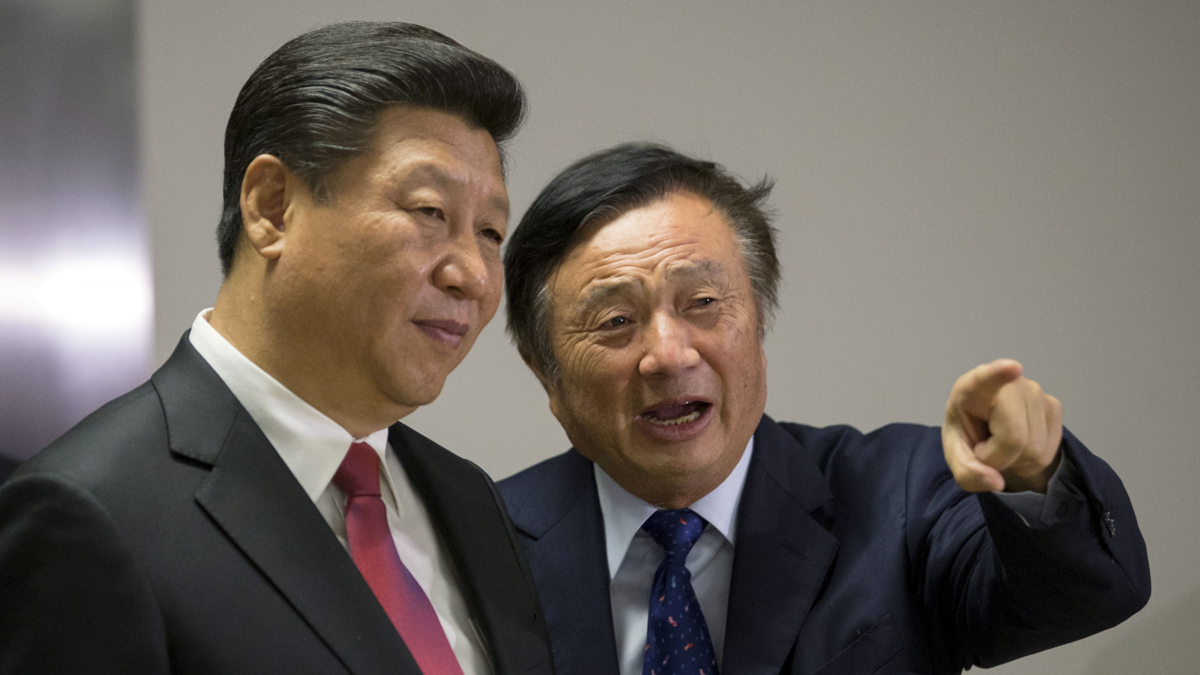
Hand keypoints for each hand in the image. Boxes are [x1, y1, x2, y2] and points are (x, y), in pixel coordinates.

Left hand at [942, 359, 1063, 492]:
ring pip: (1034, 450)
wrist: (988, 431)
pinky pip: (1047, 452)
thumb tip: (996, 483)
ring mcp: (1036, 393)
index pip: (986, 379)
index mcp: (972, 389)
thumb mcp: (957, 456)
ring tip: (1001, 444)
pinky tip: (1018, 445)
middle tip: (985, 449)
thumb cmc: (968, 435)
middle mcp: (1009, 385)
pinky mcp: (1053, 405)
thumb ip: (968, 473)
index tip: (1012, 368)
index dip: (999, 374)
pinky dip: (1031, 460)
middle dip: (999, 457)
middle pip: (1015, 437)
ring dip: (1015, 460)